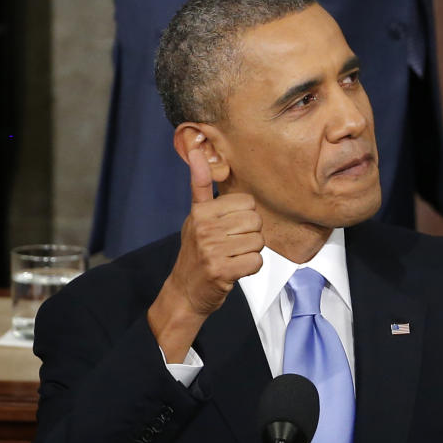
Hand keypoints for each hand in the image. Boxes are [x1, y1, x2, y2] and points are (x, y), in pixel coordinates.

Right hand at [147, 144, 263, 359]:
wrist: (184, 292)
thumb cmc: (196, 251)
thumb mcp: (196, 215)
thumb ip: (199, 184)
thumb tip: (196, 150)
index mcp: (201, 211)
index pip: (248, 203)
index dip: (245, 217)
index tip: (230, 228)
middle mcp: (204, 228)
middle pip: (255, 222)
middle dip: (250, 235)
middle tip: (232, 245)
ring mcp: (211, 250)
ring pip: (258, 242)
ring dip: (250, 252)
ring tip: (233, 257)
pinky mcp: (221, 271)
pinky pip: (256, 261)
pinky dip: (250, 268)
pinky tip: (236, 270)